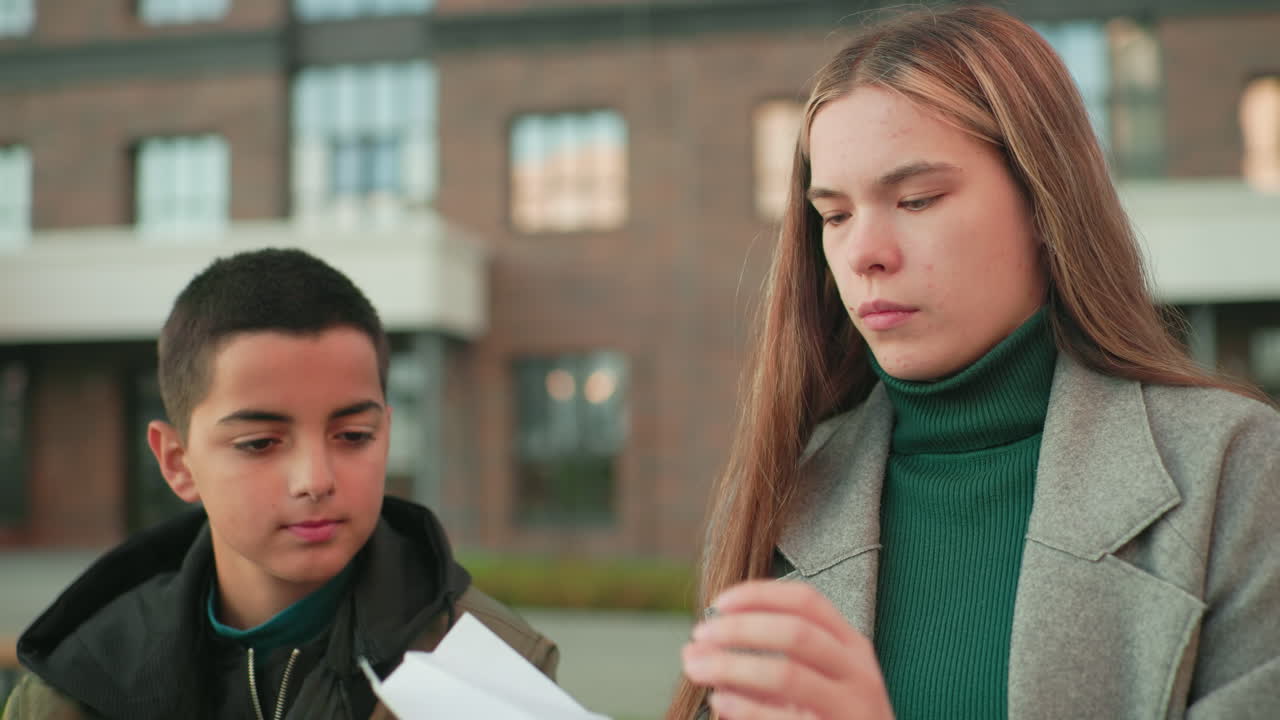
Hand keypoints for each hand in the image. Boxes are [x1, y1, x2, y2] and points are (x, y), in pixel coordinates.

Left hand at [681, 580, 892, 719]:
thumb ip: (765, 660)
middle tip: (699, 635)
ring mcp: (851, 708)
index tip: (718, 603)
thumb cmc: (829, 717)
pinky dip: (746, 707)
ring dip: (731, 666)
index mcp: (851, 646)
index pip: (807, 601)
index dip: (760, 595)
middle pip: (795, 632)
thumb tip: (698, 649)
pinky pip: (785, 718)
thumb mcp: (815, 681)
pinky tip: (720, 700)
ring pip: (787, 674)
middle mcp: (857, 672)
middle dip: (739, 629)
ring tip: (696, 667)